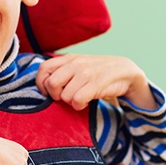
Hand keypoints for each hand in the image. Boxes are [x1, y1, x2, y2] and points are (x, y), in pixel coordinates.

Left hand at [36, 54, 156, 110]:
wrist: (124, 71)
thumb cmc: (97, 71)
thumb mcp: (78, 65)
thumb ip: (62, 71)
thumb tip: (44, 86)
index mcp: (68, 58)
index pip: (43, 68)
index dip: (41, 83)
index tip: (48, 92)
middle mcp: (74, 64)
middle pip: (51, 84)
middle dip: (55, 96)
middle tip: (65, 97)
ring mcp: (85, 73)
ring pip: (65, 96)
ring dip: (71, 102)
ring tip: (80, 98)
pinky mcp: (95, 84)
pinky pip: (77, 101)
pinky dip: (80, 106)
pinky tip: (86, 101)